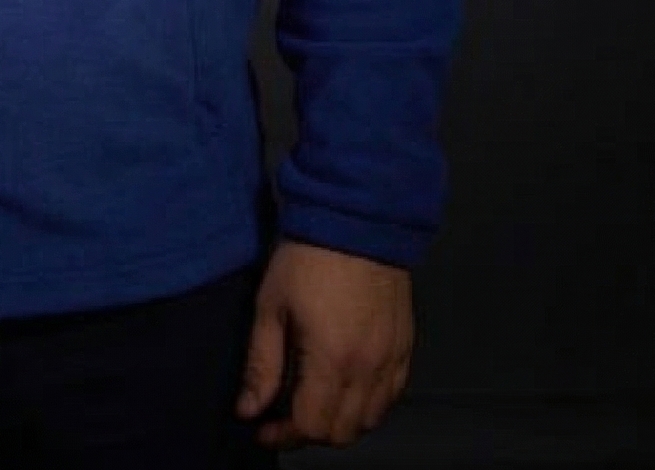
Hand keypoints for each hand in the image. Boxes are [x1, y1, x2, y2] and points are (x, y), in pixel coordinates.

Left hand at [234, 240, 412, 449]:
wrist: (357, 219)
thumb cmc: (306, 259)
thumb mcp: (270, 306)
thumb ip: (261, 364)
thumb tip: (248, 410)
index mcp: (331, 361)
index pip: (311, 426)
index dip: (284, 435)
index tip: (263, 427)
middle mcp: (368, 370)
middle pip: (343, 431)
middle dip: (310, 431)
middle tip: (285, 414)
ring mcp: (392, 360)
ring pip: (370, 419)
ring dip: (341, 421)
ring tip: (315, 401)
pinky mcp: (406, 347)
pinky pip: (391, 396)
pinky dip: (369, 404)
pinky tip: (348, 386)